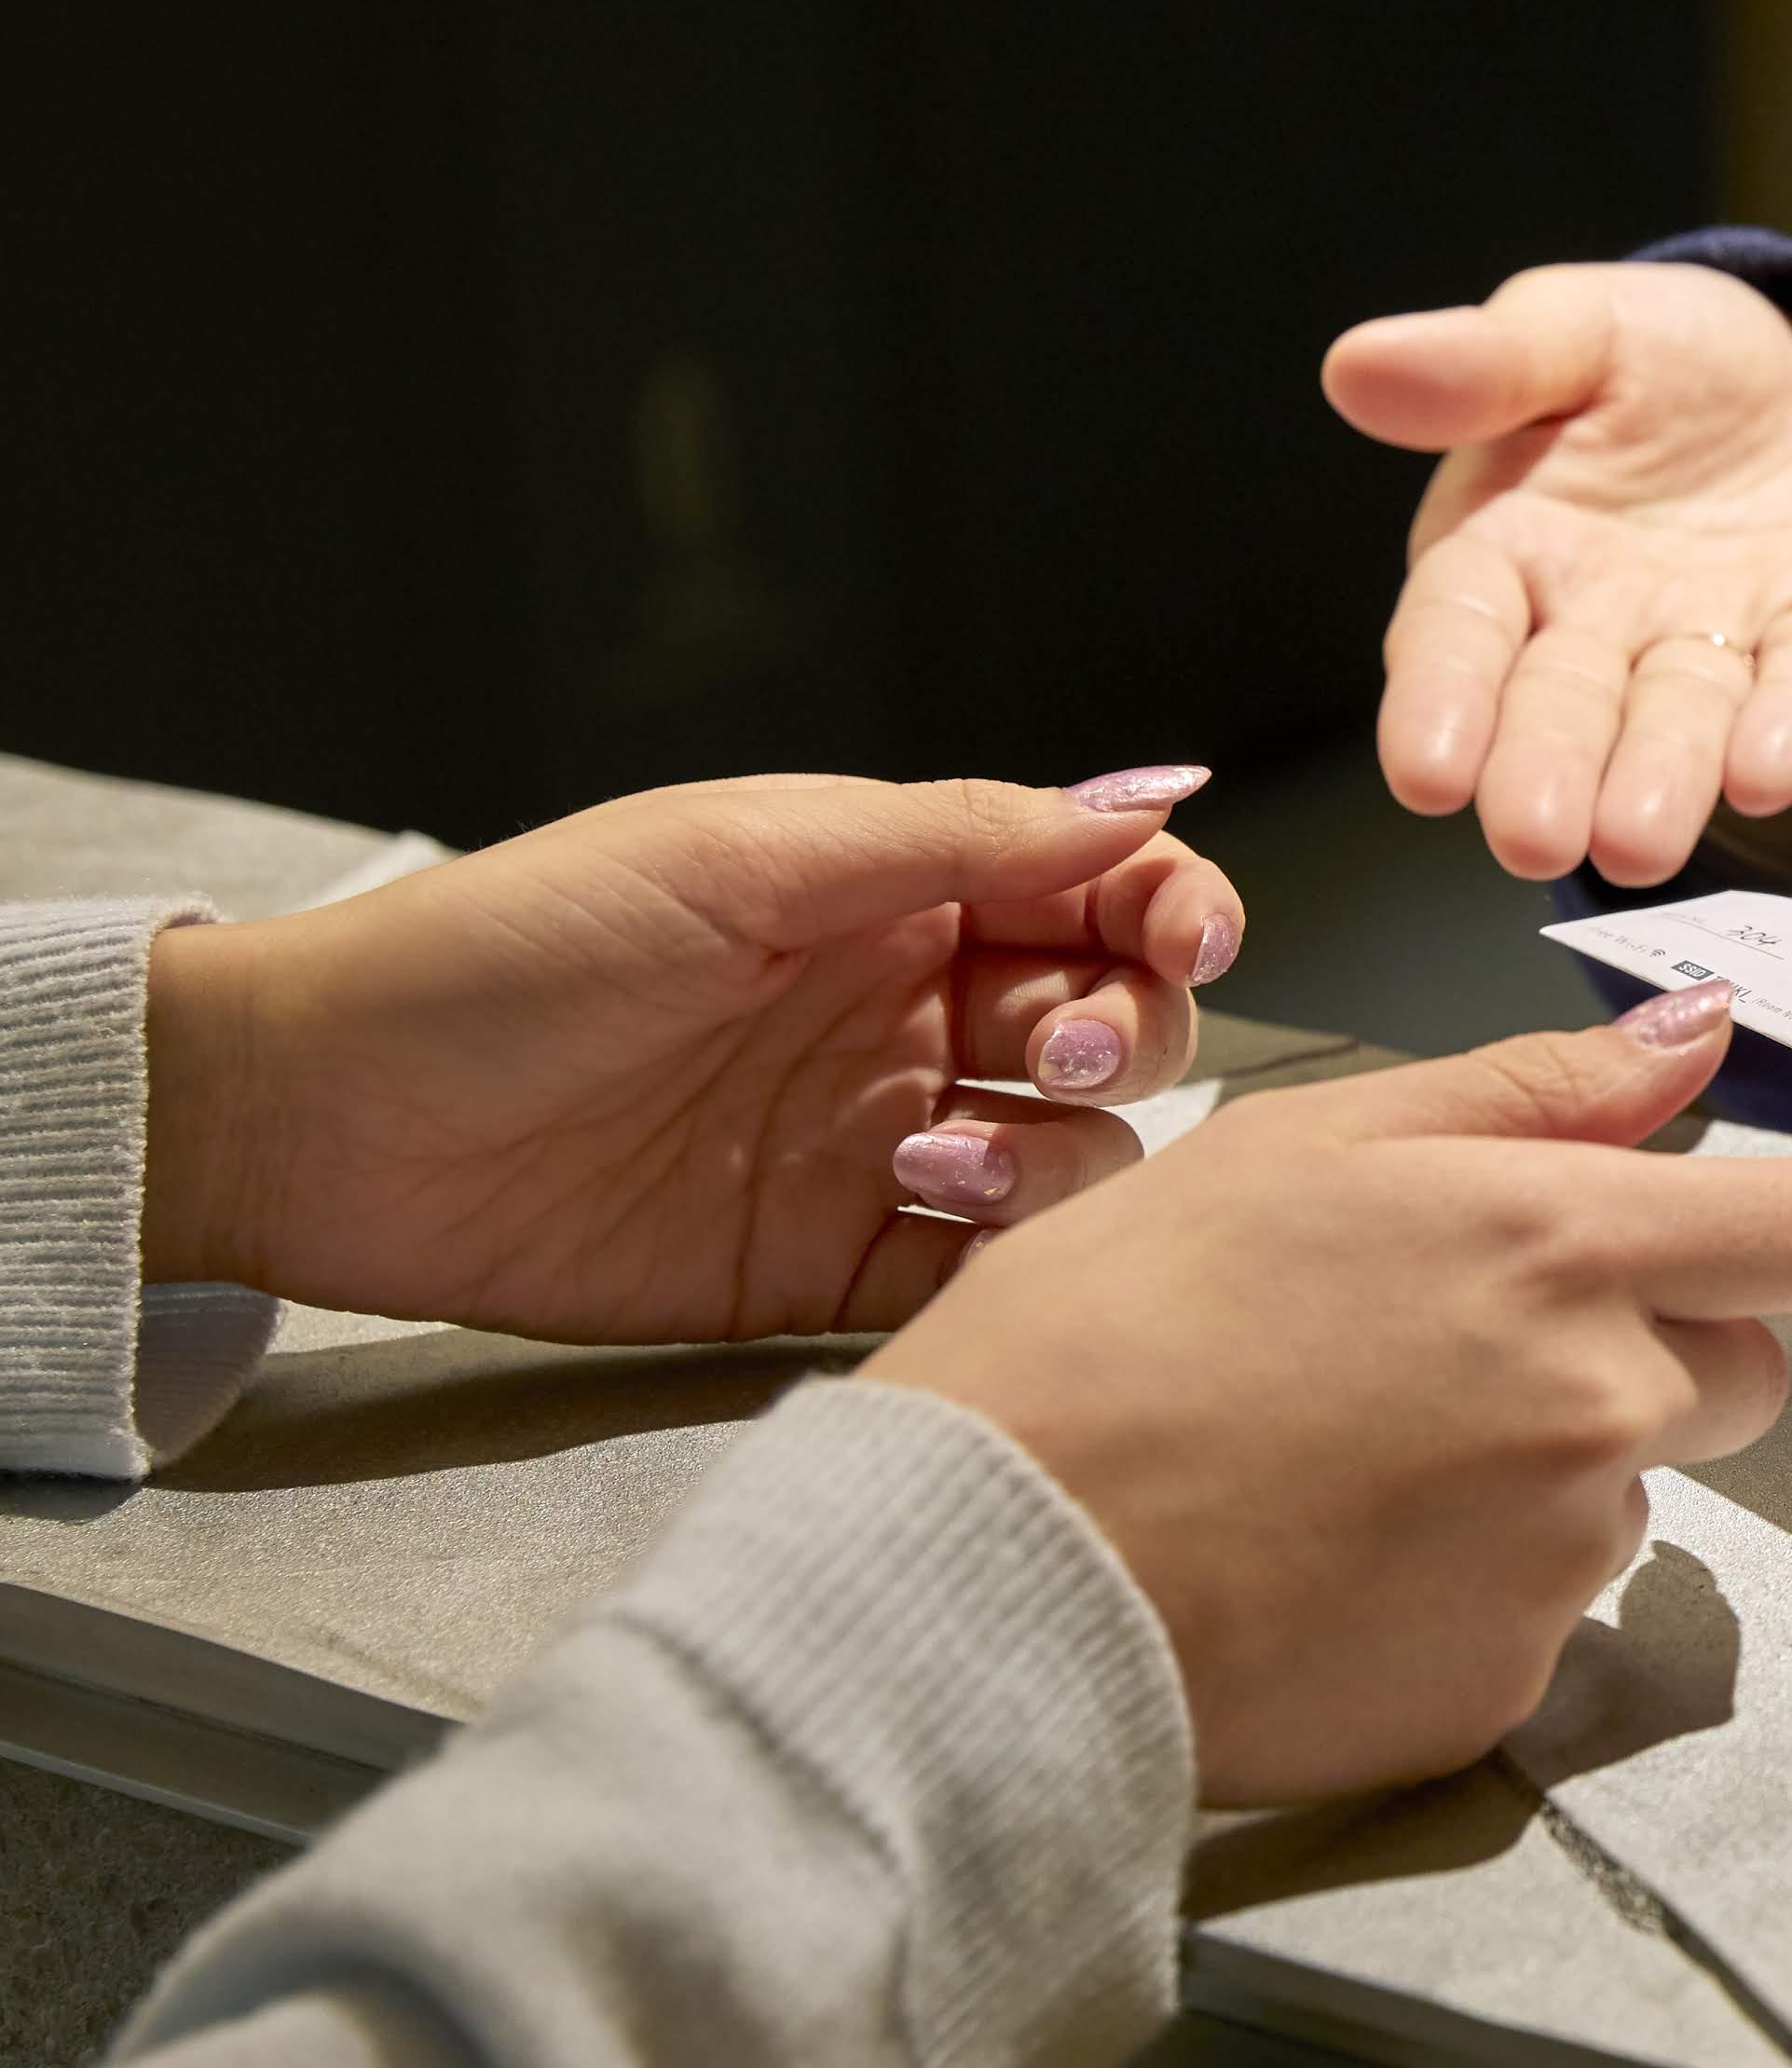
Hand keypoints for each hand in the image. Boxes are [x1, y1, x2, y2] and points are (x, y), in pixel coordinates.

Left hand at [141, 771, 1241, 1341]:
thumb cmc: (509, 949)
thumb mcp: (745, 856)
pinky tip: (923, 1212)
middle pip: (1114, 1024)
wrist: (330, 1115)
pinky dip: (1003, 1259)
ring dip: (1050, 1152)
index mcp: (894, 892)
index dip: (1172, 908)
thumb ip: (960, 834)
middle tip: (1036, 1046)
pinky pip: (984, 1274)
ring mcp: (876, 1143)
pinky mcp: (829, 1265)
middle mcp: (905, 1013)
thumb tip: (1155, 793)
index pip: (1100, 890)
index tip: (1185, 937)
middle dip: (1119, 1032)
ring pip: (1073, 1155)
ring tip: (931, 1153)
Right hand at [868, 989, 1791, 1801]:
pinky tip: (1332, 1562)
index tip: (1719, 1243)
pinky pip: (1537, 1617)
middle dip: (1654, 1355)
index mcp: (1561, 1245)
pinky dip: (1464, 1594)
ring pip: (1628, 1496)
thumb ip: (1534, 1092)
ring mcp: (1563, 1560)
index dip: (1782, 1233)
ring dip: (1540, 1477)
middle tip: (1462, 1353)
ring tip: (1351, 1463)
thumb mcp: (1307, 1144)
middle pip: (1745, 1374)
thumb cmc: (1111, 1327)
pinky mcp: (1506, 1685)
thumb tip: (1698, 1037)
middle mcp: (1600, 1404)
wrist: (993, 1562)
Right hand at [1325, 262, 1791, 886]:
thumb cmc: (1669, 365)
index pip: (1458, 631)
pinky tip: (1768, 771)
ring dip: (1662, 781)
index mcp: (1510, 548)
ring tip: (1640, 844)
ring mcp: (1720, 646)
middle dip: (1548, 772)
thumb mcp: (1578, 331)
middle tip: (1534, 840)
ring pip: (1682, 725)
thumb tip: (1354, 365)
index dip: (1439, 699)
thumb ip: (1482, 363)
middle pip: (1565, 707)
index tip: (1426, 772)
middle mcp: (1604, 626)